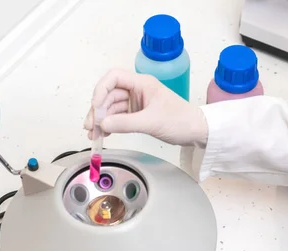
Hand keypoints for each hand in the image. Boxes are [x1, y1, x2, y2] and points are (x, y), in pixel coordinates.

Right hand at [84, 69, 207, 146]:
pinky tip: (103, 133)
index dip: (100, 90)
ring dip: (101, 120)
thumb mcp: (151, 122)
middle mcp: (137, 90)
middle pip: (109, 95)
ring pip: (111, 107)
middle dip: (98, 110)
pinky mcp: (137, 114)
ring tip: (93, 135)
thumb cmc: (180, 120)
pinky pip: (118, 117)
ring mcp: (137, 102)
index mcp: (142, 83)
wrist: (196, 131)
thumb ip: (125, 123)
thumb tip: (102, 124)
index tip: (95, 107)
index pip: (114, 78)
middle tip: (90, 127)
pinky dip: (109, 124)